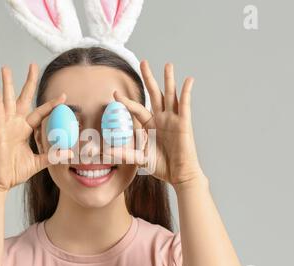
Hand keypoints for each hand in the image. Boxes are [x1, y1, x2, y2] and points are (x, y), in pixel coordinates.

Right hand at [0, 64, 73, 191]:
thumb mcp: (38, 162)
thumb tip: (69, 154)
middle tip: (32, 64)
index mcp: (25, 130)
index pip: (40, 112)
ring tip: (5, 69)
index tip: (64, 95)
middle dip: (28, 82)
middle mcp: (16, 124)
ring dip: (7, 84)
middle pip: (24, 98)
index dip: (51, 104)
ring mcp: (6, 126)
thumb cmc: (15, 171)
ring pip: (7, 100)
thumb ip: (52, 156)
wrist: (0, 182)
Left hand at [107, 60, 204, 185]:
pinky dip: (186, 91)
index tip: (115, 93)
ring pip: (170, 94)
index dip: (126, 101)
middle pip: (154, 94)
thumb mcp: (139, 158)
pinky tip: (188, 79)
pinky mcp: (184, 123)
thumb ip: (124, 153)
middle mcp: (161, 118)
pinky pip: (185, 104)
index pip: (136, 108)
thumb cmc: (161, 166)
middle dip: (149, 78)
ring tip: (168, 65)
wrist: (178, 174)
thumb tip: (105, 152)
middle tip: (143, 62)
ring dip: (169, 79)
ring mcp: (173, 119)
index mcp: (150, 124)